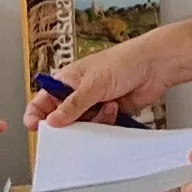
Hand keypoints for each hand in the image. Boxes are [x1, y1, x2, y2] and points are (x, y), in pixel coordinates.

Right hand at [28, 29, 191, 127]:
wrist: (154, 66)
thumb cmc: (123, 62)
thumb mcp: (92, 84)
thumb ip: (72, 105)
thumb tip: (52, 121)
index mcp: (66, 81)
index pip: (42, 102)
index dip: (36, 116)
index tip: (37, 129)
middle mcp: (77, 94)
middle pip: (62, 120)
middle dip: (69, 125)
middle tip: (78, 125)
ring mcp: (93, 105)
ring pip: (82, 127)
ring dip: (94, 122)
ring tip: (107, 107)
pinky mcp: (109, 114)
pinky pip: (100, 129)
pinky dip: (107, 123)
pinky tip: (116, 108)